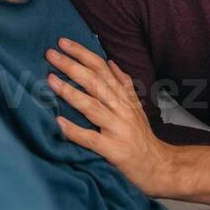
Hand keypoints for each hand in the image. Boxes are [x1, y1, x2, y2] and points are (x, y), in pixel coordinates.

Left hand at [46, 38, 176, 197]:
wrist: (160, 167)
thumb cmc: (142, 137)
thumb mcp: (137, 107)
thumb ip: (124, 85)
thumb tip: (111, 62)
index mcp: (124, 98)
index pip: (102, 69)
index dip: (83, 53)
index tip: (63, 42)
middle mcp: (122, 109)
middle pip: (95, 82)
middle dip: (72, 66)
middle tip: (51, 53)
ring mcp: (118, 129)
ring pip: (92, 106)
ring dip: (70, 92)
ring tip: (50, 80)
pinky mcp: (114, 151)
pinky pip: (92, 139)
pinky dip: (75, 130)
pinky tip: (58, 122)